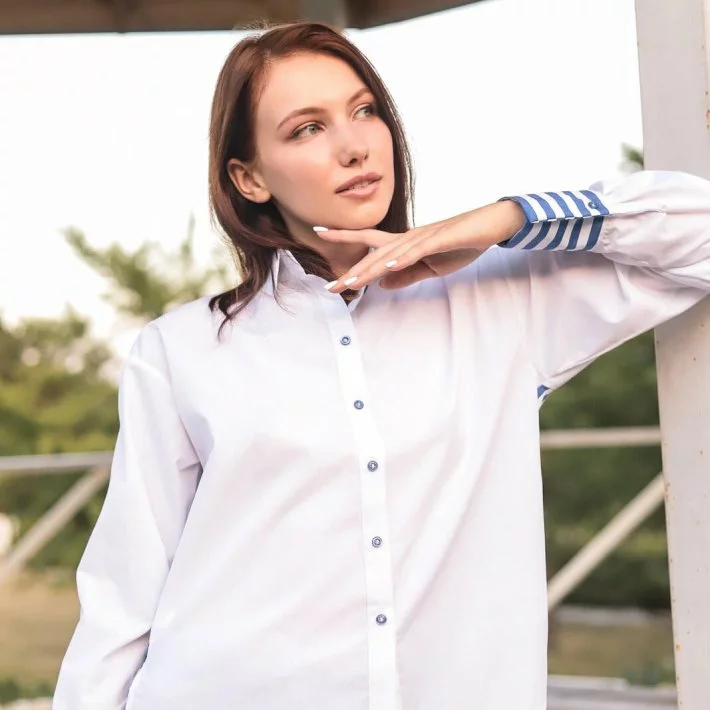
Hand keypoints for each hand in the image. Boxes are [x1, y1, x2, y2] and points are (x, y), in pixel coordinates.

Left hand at [319, 200, 525, 292]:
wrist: (492, 224)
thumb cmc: (462, 243)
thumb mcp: (432, 266)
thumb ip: (406, 275)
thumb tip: (381, 284)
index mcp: (405, 243)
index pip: (369, 241)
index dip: (344, 238)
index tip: (318, 234)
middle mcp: (409, 237)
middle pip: (374, 254)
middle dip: (352, 271)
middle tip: (329, 286)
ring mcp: (424, 237)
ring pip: (391, 254)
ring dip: (370, 269)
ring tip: (351, 282)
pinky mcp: (441, 239)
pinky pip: (419, 250)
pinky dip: (404, 258)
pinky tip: (390, 266)